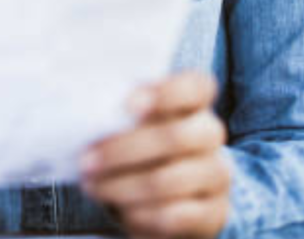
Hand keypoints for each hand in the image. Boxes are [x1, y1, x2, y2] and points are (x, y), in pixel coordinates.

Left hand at [81, 72, 230, 238]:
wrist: (161, 195)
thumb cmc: (135, 145)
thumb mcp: (128, 123)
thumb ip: (117, 114)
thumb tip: (86, 117)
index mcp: (194, 101)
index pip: (195, 87)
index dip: (165, 93)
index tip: (128, 105)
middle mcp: (210, 133)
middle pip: (177, 137)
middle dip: (124, 150)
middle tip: (86, 160)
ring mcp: (217, 174)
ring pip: (171, 180)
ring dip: (123, 186)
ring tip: (92, 186)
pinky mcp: (215, 212)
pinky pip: (178, 215)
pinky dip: (142, 214)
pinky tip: (120, 211)